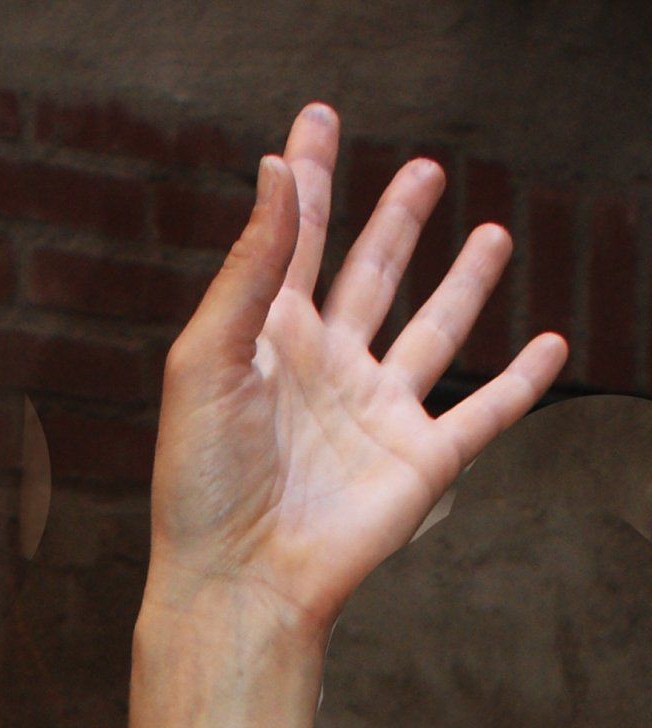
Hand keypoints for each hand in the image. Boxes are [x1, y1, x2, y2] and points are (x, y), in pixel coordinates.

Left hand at [148, 103, 565, 645]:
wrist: (238, 581)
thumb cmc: (202, 483)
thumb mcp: (208, 359)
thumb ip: (251, 266)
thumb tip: (277, 168)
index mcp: (269, 340)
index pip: (293, 239)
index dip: (305, 179)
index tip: (315, 122)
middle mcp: (328, 369)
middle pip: (372, 274)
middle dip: (396, 222)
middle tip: (422, 170)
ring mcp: (378, 413)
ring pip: (434, 331)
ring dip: (464, 285)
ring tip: (493, 234)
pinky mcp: (420, 461)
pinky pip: (485, 414)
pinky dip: (522, 382)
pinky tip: (549, 347)